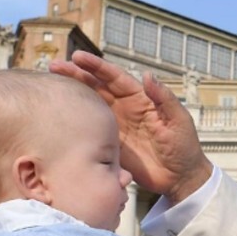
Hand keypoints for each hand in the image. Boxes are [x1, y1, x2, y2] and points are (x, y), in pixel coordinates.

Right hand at [50, 51, 212, 202]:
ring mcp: (116, 125)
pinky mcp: (109, 143)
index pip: (115, 78)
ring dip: (72, 94)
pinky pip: (90, 128)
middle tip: (55, 66)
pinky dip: (76, 120)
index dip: (96, 67)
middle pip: (97, 87)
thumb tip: (148, 75)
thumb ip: (164, 98)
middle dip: (76, 75)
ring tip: (51, 84)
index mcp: (141, 99)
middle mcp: (125, 108)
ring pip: (90, 104)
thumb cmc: (185, 147)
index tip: (78, 57)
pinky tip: (59, 115)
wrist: (180, 177)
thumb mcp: (179, 121)